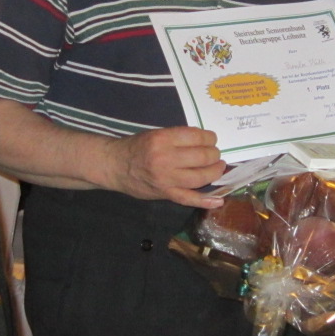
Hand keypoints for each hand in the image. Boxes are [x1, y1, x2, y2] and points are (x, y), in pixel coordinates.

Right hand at [100, 126, 224, 206]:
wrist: (115, 166)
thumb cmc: (136, 147)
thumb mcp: (155, 134)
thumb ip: (178, 139)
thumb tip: (204, 143)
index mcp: (163, 139)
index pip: (196, 137)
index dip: (209, 138)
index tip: (211, 139)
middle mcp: (165, 158)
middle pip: (202, 157)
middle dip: (214, 155)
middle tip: (215, 154)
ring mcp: (166, 178)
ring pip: (200, 177)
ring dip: (215, 172)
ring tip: (218, 168)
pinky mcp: (166, 193)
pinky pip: (189, 199)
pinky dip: (205, 201)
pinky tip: (219, 200)